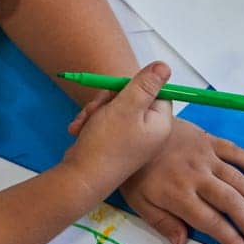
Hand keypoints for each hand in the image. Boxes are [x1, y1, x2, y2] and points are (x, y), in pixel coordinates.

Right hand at [60, 62, 175, 202]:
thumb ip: (146, 85)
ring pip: (114, 107)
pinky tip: (79, 129)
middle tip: (98, 107)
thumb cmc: (106, 143)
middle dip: (109, 98)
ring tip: (86, 122)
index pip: (158, 92)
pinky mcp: (112, 141)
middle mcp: (148, 131)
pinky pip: (103, 120)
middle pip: (133, 97)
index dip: (138, 86)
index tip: (123, 90)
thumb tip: (164, 66)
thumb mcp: (127, 107)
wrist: (81, 176)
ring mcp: (130, 137)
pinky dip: (90, 122)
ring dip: (96, 110)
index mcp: (159, 124)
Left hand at [114, 116, 243, 243]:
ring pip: (238, 180)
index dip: (230, 237)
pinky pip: (236, 151)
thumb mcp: (139, 203)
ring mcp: (205, 156)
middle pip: (230, 203)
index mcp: (178, 195)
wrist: (133, 129)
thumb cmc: (136, 170)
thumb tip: (182, 241)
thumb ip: (162, 223)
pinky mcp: (208, 140)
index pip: (211, 221)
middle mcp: (196, 176)